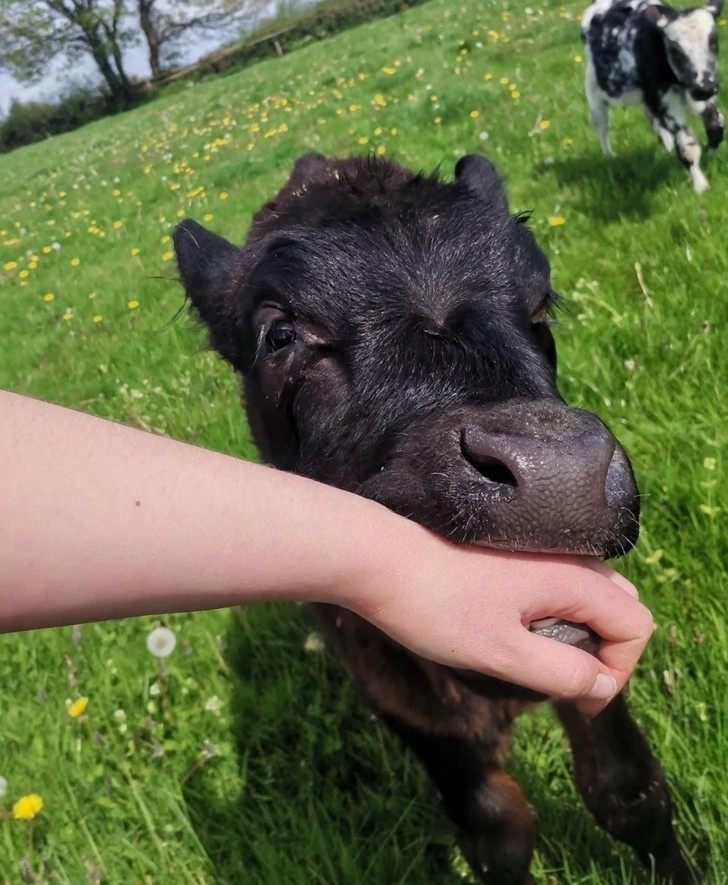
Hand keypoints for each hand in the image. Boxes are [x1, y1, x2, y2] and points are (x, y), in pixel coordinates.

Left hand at [354, 527, 652, 715]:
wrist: (379, 558)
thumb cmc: (438, 607)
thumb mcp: (502, 653)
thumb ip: (562, 671)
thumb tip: (602, 683)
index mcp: (573, 578)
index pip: (636, 624)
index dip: (620, 669)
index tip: (577, 700)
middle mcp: (564, 558)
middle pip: (617, 606)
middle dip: (606, 651)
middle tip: (565, 683)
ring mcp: (536, 552)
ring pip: (585, 596)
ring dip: (578, 635)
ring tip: (537, 664)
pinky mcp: (510, 554)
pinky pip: (555, 586)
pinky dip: (555, 616)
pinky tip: (515, 635)